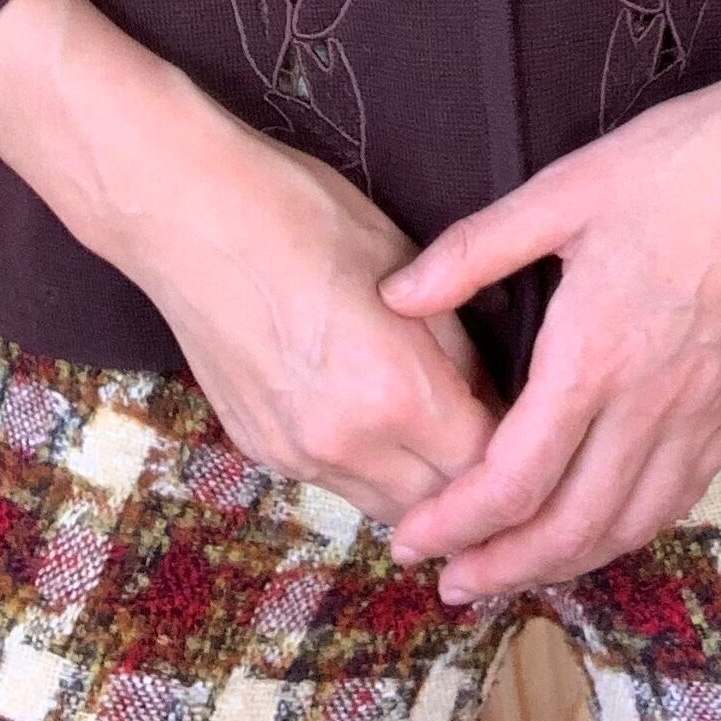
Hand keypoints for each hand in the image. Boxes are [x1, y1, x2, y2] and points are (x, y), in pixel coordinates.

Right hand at [0, 0, 500, 525]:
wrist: (189, 213)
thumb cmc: (303, 213)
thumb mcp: (406, 263)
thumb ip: (453, 341)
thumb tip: (484, 390)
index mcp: (399, 391)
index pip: (490, 465)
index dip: (520, 445)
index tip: (531, 417)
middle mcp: (349, 442)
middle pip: (443, 506)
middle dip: (477, 479)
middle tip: (491, 431)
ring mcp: (298, 453)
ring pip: (387, 506)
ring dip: (422, 483)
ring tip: (438, 430)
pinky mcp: (260, 448)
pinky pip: (335, 483)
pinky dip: (367, 466)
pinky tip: (372, 417)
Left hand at [373, 0, 720, 599]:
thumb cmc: (680, 165)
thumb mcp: (563, 191)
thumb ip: (475, 251)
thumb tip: (395, 297)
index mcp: (593, 357)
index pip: (513, 478)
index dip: (456, 522)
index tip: (412, 541)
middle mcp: (649, 405)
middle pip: (569, 526)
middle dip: (504, 567)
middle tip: (454, 585)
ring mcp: (703, 411)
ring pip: (631, 524)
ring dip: (568, 562)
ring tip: (521, 573)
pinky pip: (680, 495)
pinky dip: (632, 529)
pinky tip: (608, 525)